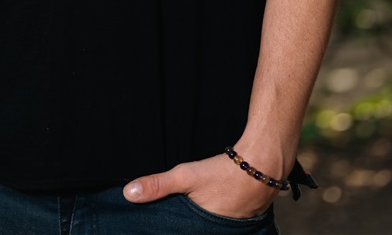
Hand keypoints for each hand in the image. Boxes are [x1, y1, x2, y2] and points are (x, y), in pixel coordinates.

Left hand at [123, 153, 276, 218]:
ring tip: (183, 214)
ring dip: (194, 224)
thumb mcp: (187, 177)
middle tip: (168, 218)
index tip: (152, 229)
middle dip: (179, 227)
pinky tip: (203, 208)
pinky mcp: (239, 223)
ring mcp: (229, 232)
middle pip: (190, 232)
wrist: (263, 164)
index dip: (168, 231)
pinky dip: (208, 219)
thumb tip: (129, 193)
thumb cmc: (223, 173)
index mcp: (201, 233)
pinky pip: (218, 225)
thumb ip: (158, 185)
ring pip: (204, 230)